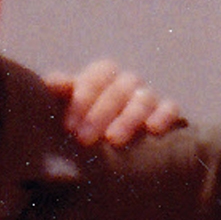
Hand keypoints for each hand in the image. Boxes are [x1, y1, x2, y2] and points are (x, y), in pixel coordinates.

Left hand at [54, 58, 183, 148]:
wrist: (113, 143)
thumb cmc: (84, 122)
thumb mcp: (70, 107)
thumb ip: (62, 93)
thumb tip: (50, 84)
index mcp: (103, 76)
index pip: (96, 77)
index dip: (82, 99)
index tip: (68, 127)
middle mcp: (127, 82)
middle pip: (119, 89)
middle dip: (100, 114)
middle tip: (83, 140)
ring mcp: (148, 96)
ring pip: (144, 98)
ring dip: (129, 118)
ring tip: (113, 140)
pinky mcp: (168, 113)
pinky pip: (170, 108)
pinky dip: (163, 116)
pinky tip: (153, 131)